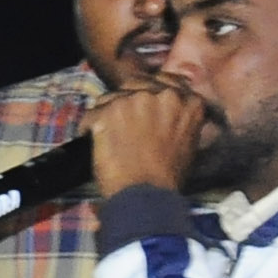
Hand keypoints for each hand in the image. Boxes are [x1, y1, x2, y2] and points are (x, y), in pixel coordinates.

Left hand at [83, 79, 208, 199]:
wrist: (147, 194)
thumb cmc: (168, 177)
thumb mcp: (189, 143)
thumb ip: (180, 120)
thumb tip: (168, 116)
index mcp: (188, 102)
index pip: (166, 82)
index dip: (151, 93)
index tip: (143, 105)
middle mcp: (163, 95)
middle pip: (136, 84)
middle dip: (128, 100)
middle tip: (122, 121)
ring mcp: (134, 100)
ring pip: (112, 97)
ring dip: (108, 113)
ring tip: (108, 134)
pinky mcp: (109, 112)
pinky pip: (91, 114)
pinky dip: (89, 127)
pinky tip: (93, 140)